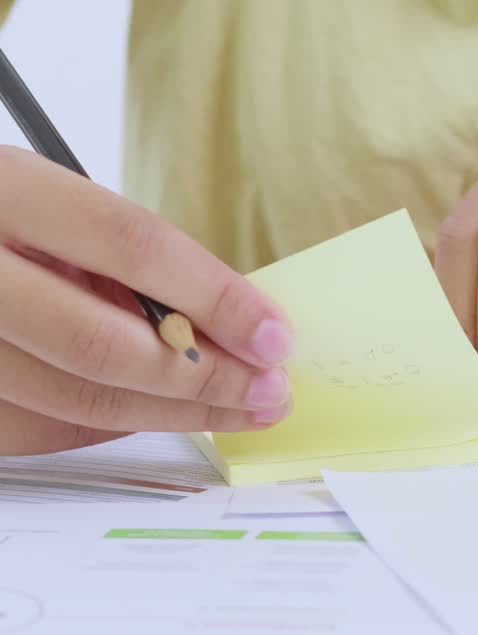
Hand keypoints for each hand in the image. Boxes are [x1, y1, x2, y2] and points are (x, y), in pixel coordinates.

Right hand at [0, 146, 293, 454]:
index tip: (276, 337)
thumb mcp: (47, 205)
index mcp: (0, 189)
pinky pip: (33, 427)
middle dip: (203, 378)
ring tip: (236, 409)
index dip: (215, 296)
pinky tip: (155, 414)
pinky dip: (105, 425)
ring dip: (169, 413)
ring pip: (70, 399)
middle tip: (269, 393)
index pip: (130, 243)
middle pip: (101, 343)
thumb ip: (124, 257)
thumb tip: (236, 322)